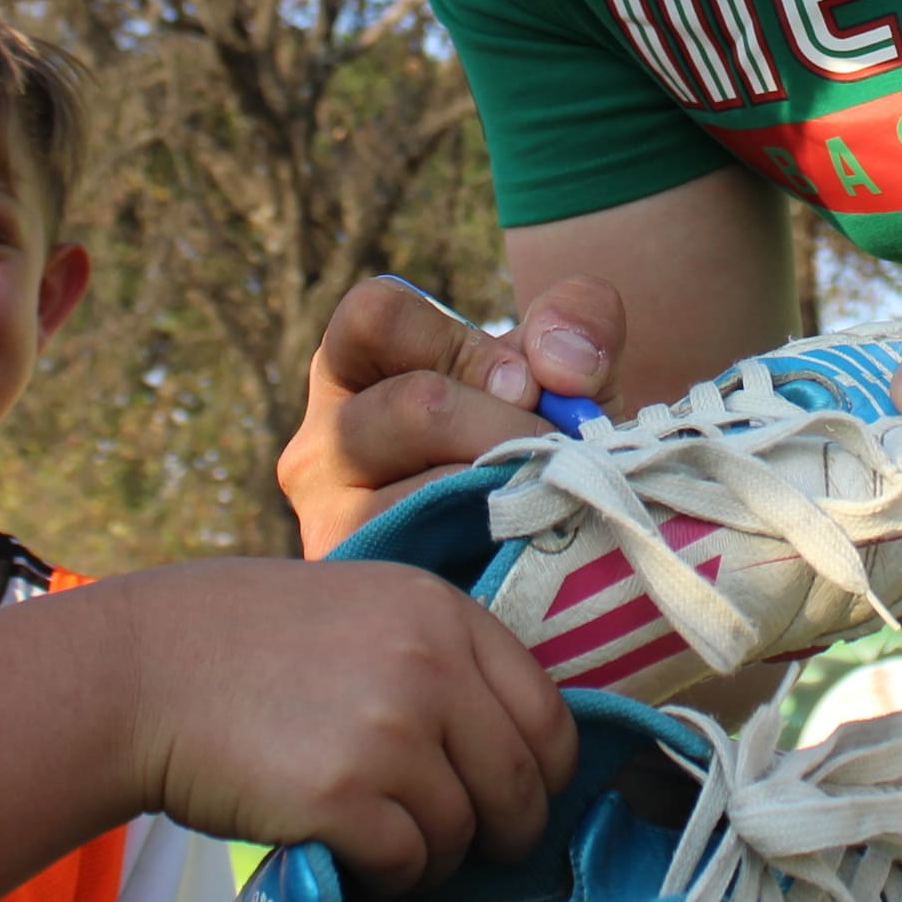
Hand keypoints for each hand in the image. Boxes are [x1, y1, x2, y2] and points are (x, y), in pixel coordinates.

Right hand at [105, 560, 576, 893]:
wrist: (145, 672)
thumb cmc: (248, 644)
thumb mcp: (363, 606)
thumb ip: (438, 654)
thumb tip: (513, 739)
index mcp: (442, 613)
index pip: (548, 713)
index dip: (545, 773)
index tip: (523, 798)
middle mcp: (428, 665)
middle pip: (518, 784)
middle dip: (504, 831)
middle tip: (471, 846)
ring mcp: (388, 732)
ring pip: (461, 833)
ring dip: (432, 855)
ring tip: (384, 838)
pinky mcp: (341, 797)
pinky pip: (407, 865)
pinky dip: (388, 878)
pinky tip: (351, 854)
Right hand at [276, 274, 623, 556]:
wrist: (545, 543)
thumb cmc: (535, 432)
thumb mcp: (563, 359)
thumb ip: (579, 316)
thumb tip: (561, 365)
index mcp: (352, 364)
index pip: (376, 315)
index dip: (464, 345)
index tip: (524, 383)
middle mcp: (322, 441)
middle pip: (417, 404)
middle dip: (506, 425)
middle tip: (544, 453)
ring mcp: (330, 518)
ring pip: (431, 487)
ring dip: (510, 490)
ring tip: (535, 501)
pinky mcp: (365, 586)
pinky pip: (438, 559)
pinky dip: (497, 547)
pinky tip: (515, 548)